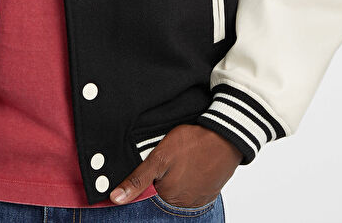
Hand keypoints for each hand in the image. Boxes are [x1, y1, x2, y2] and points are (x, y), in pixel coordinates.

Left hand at [109, 124, 242, 207]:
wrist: (227, 138)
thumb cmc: (193, 143)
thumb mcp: (160, 157)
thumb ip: (138, 179)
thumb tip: (115, 198)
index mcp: (167, 196)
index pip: (146, 194)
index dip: (145, 179)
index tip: (151, 166)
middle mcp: (181, 204)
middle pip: (161, 194)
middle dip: (160, 179)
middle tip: (170, 160)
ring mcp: (196, 200)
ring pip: (177, 192)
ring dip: (175, 180)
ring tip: (181, 161)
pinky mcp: (208, 194)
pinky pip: (192, 191)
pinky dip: (189, 181)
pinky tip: (191, 167)